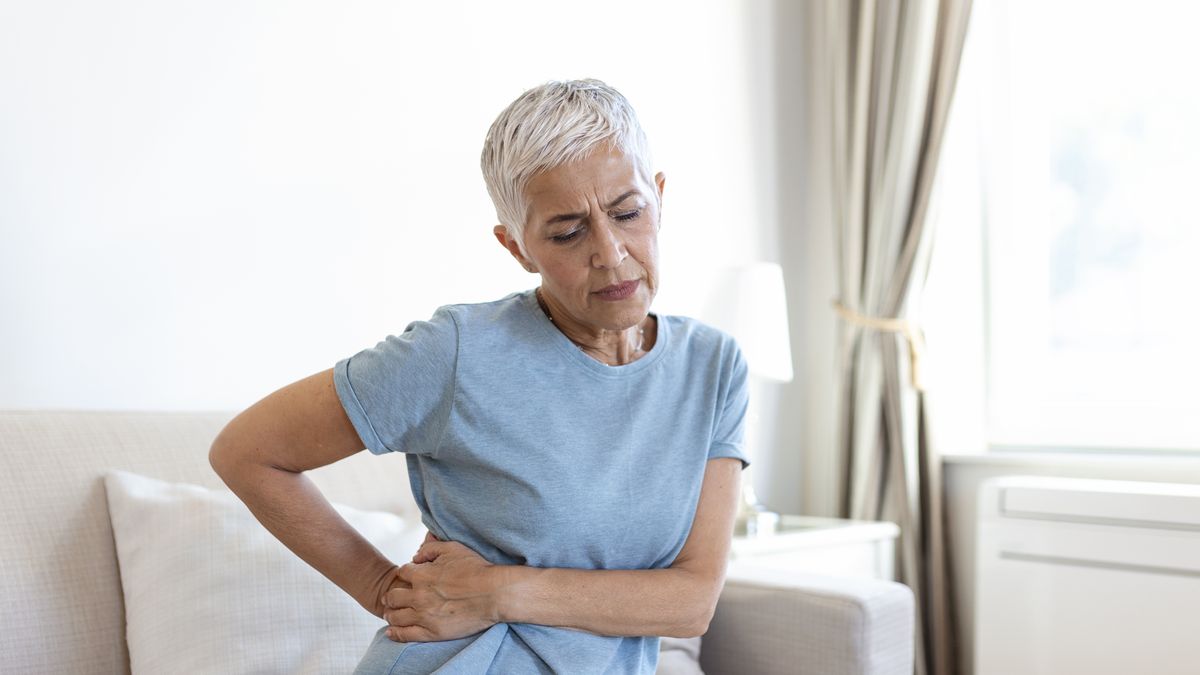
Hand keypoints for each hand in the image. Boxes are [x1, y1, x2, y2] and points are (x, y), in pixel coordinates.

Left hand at [382, 539, 500, 641]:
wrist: (494, 594)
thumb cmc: (477, 569)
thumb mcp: (453, 549)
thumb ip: (430, 549)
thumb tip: (415, 556)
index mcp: (422, 575)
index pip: (402, 573)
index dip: (405, 573)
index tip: (408, 577)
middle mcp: (419, 596)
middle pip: (393, 597)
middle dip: (391, 596)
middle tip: (391, 598)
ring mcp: (424, 616)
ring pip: (395, 617)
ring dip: (390, 614)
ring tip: (391, 614)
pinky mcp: (432, 633)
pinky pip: (405, 635)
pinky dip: (395, 633)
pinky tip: (390, 631)